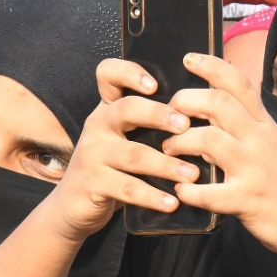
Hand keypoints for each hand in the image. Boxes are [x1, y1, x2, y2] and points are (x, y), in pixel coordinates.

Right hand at [46, 58, 197, 240]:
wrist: (73, 204)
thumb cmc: (113, 165)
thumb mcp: (124, 137)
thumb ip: (150, 124)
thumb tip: (202, 117)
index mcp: (109, 108)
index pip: (108, 74)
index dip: (129, 72)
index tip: (155, 85)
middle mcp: (98, 125)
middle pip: (126, 109)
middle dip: (158, 114)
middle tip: (186, 125)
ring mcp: (92, 154)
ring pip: (133, 155)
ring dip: (167, 164)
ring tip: (193, 174)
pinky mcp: (92, 183)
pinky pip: (128, 189)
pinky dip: (153, 196)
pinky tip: (173, 203)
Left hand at [163, 53, 276, 266]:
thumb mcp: (275, 146)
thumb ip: (246, 127)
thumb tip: (209, 111)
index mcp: (266, 125)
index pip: (239, 83)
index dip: (211, 65)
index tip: (188, 58)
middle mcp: (261, 141)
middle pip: (218, 103)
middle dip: (185, 101)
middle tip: (169, 115)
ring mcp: (254, 170)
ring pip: (207, 138)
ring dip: (179, 142)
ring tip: (169, 151)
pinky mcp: (246, 201)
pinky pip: (207, 192)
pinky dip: (187, 190)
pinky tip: (181, 190)